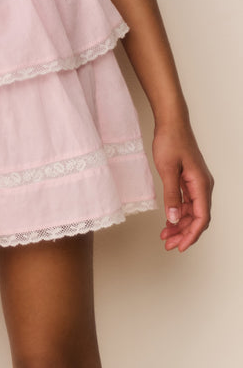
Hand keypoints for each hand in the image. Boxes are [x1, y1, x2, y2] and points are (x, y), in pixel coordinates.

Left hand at [152, 120, 213, 252]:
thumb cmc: (170, 140)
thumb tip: (173, 218)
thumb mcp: (167, 169)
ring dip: (179, 224)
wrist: (171, 122)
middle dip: (184, 233)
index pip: (201, 217)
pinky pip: (186, 202)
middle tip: (168, 244)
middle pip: (197, 218)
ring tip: (165, 236)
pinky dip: (177, 213)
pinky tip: (168, 221)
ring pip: (191, 211)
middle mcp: (202, 186)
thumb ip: (171, 195)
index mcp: (201, 184)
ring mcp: (196, 183)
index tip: (180, 246)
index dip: (191, 234)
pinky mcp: (188, 179)